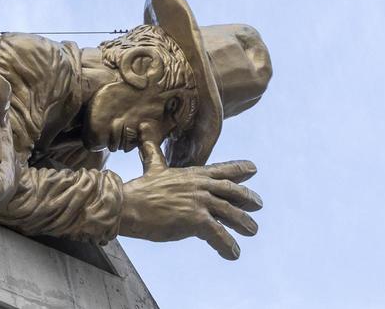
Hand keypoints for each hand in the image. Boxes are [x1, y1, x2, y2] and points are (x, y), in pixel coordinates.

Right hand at [118, 129, 261, 259]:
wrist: (126, 205)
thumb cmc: (139, 189)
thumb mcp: (152, 167)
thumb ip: (153, 153)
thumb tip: (144, 131)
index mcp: (191, 174)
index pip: (220, 169)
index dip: (238, 169)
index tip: (253, 168)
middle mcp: (199, 186)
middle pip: (232, 191)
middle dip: (247, 198)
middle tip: (258, 204)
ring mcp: (199, 202)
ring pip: (231, 214)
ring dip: (244, 223)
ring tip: (251, 230)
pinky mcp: (196, 220)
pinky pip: (220, 235)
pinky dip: (228, 246)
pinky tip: (233, 253)